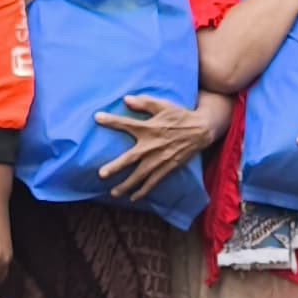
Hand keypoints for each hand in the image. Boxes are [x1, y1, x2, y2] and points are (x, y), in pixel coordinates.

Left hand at [96, 92, 220, 200]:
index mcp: (149, 128)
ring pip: (140, 176)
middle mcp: (152, 146)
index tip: (97, 117)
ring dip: (126, 185)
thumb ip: (145, 102)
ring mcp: (159, 160)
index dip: (111, 120)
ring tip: (114, 193)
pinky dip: (144, 191)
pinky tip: (133, 198)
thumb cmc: (180, 116)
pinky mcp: (167, 168)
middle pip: (130, 159)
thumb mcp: (163, 105)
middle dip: (115, 167)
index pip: (126, 124)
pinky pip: (153, 182)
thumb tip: (126, 99)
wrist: (201, 130)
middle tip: (101, 174)